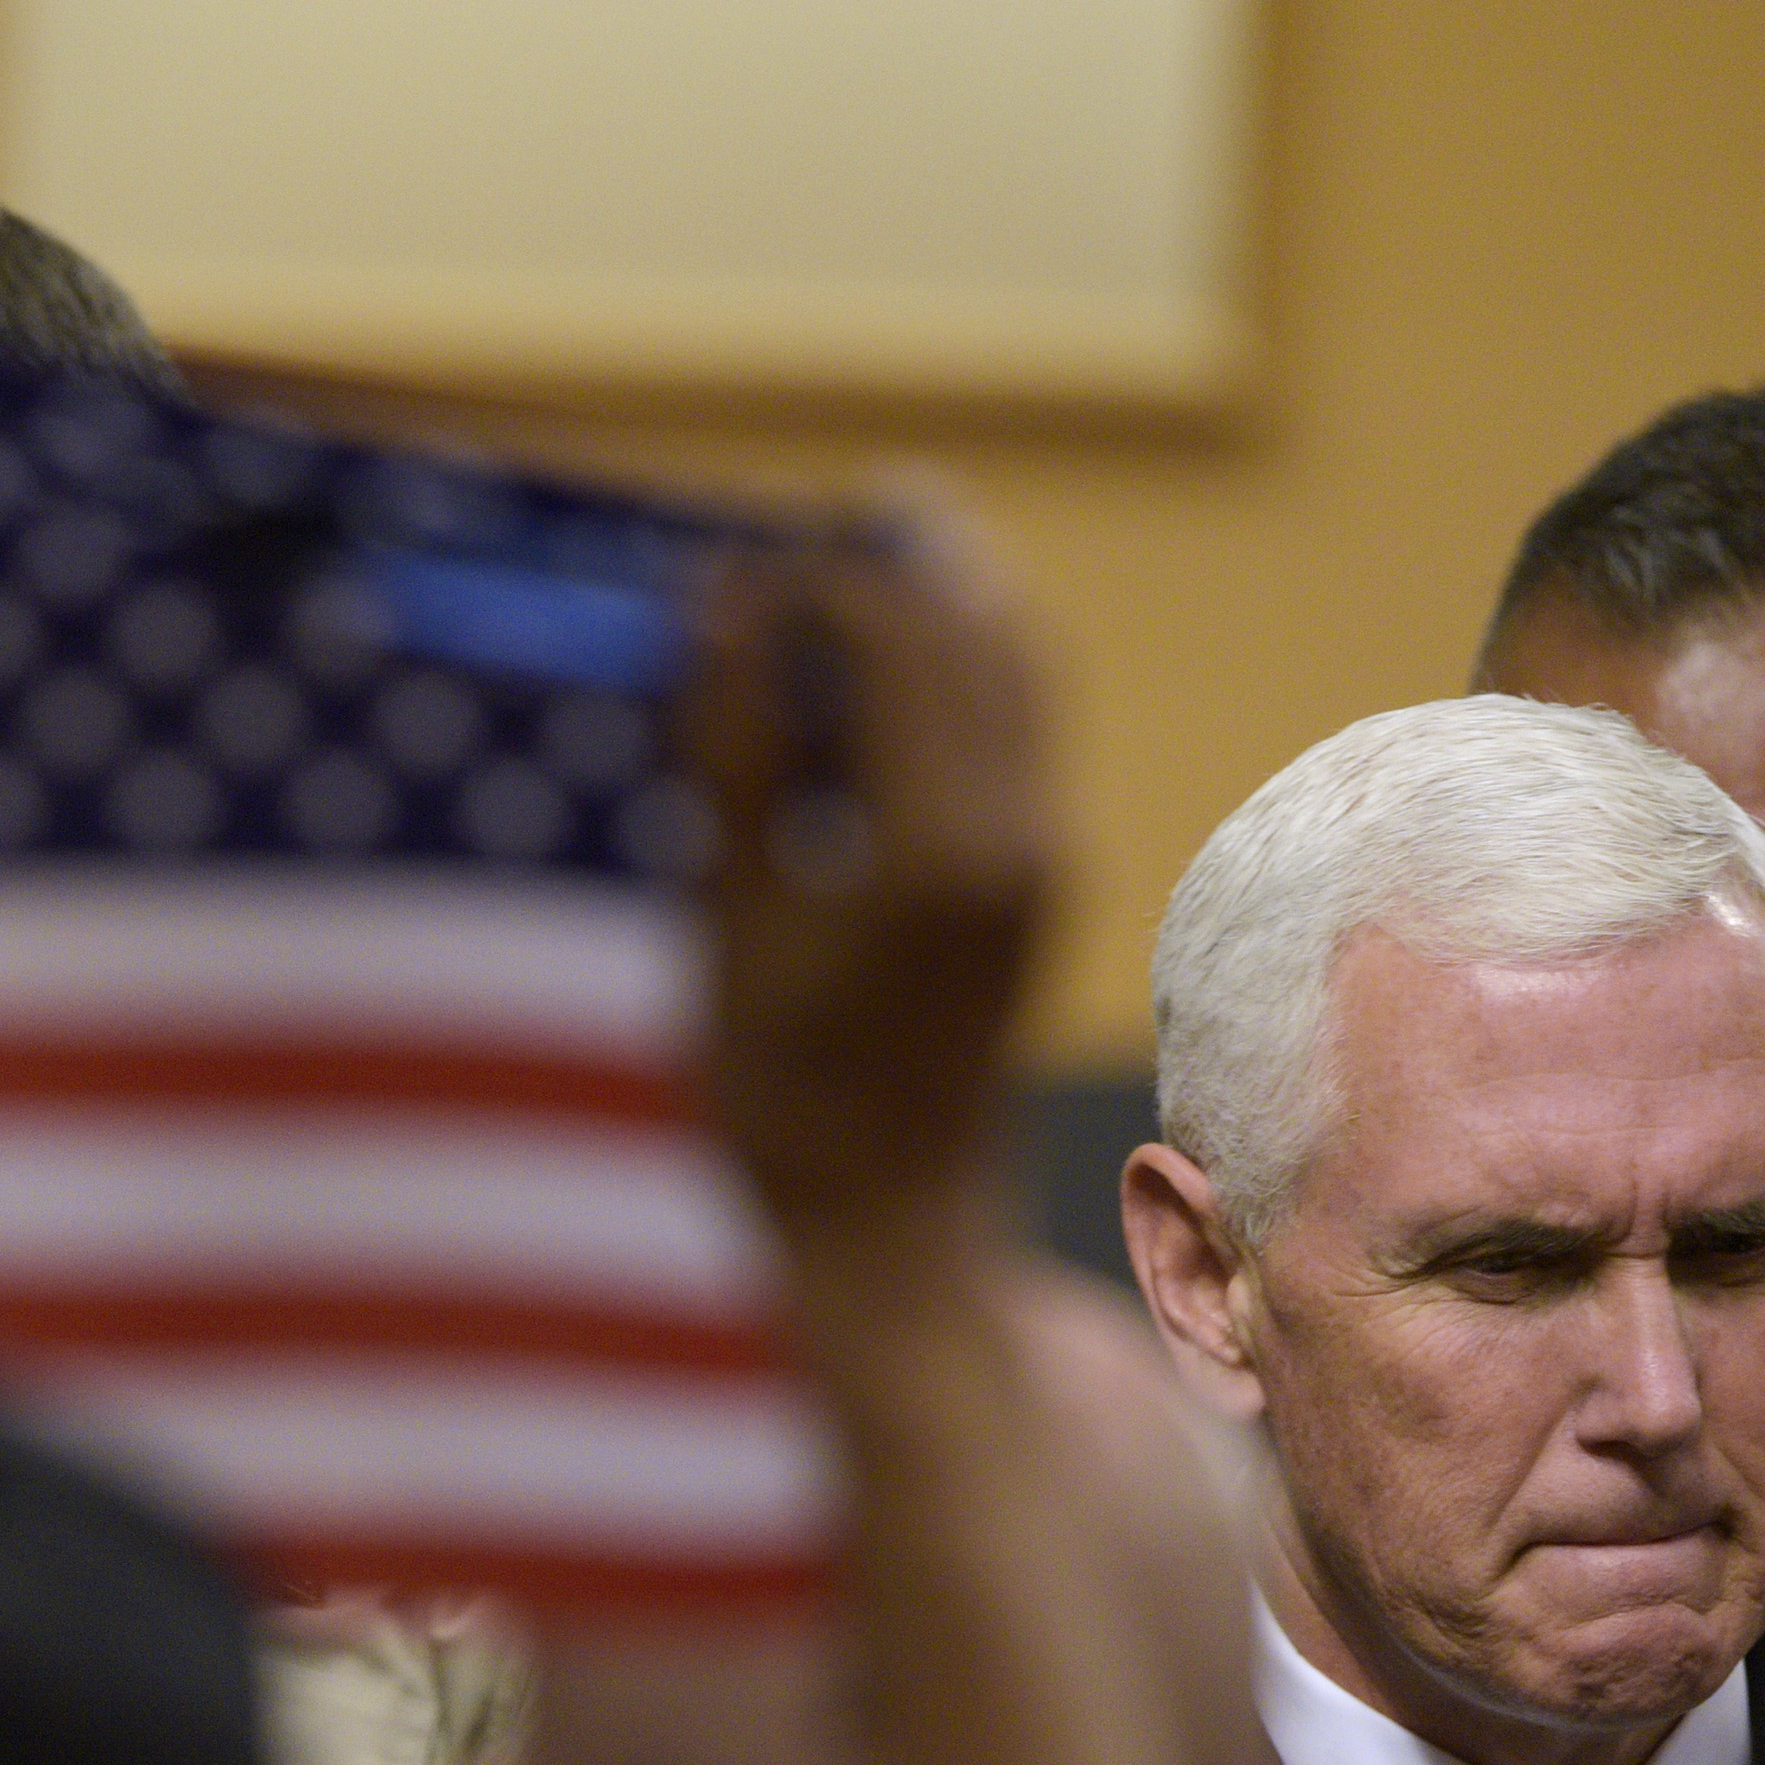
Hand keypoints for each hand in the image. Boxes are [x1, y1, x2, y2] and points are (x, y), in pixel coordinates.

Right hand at [684, 505, 1053, 1253]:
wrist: (889, 1219)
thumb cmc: (783, 1093)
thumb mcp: (730, 918)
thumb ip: (737, 755)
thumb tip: (720, 607)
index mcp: (941, 845)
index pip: (900, 634)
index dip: (812, 577)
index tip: (724, 570)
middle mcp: (1019, 832)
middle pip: (973, 627)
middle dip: (880, 565)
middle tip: (778, 546)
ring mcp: (1044, 852)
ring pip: (1010, 664)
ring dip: (925, 606)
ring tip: (825, 586)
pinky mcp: (1041, 874)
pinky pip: (1012, 724)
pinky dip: (945, 672)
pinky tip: (864, 680)